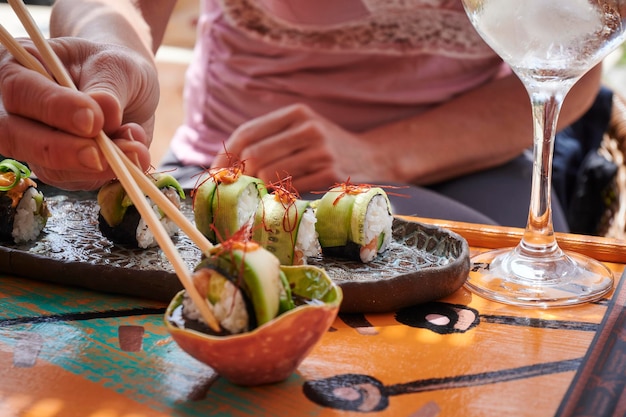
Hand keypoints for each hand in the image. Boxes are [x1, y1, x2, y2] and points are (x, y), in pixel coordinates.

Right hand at [0, 37, 157, 189]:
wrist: (129, 87)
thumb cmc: (115, 66)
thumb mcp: (117, 65)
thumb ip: (107, 88)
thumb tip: (105, 113)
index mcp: (20, 68)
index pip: (21, 92)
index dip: (55, 109)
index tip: (93, 120)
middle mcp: (18, 110)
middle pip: (16, 137)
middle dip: (62, 150)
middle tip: (101, 155)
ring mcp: (36, 143)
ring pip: (48, 168)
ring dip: (95, 166)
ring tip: (135, 149)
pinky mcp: (61, 169)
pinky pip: (77, 180)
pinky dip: (109, 173)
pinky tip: (135, 153)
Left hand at [212, 104, 396, 191]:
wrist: (373, 157)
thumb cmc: (328, 146)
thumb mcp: (303, 130)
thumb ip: (272, 138)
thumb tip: (226, 164)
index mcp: (297, 113)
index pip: (247, 133)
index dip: (225, 156)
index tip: (215, 174)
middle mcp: (309, 128)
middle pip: (254, 155)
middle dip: (239, 176)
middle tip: (233, 190)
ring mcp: (321, 151)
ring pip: (270, 173)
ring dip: (258, 188)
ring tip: (257, 194)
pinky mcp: (330, 174)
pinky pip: (291, 188)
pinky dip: (279, 196)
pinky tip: (279, 198)